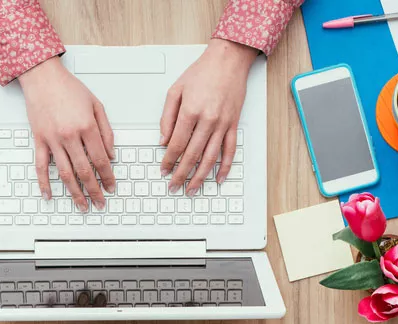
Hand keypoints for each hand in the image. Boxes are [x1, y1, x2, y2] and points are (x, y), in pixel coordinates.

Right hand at [18, 57, 115, 211]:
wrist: (43, 77)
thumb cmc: (69, 88)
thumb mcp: (96, 105)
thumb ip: (106, 131)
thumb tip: (111, 154)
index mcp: (87, 127)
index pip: (101, 160)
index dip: (108, 177)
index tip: (111, 187)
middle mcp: (70, 136)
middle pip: (85, 171)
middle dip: (94, 190)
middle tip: (100, 203)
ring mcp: (53, 140)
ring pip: (65, 173)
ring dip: (75, 192)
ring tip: (82, 205)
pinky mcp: (39, 140)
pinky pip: (40, 166)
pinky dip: (44, 183)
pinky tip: (49, 195)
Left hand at [159, 39, 256, 194]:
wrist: (228, 60)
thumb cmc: (202, 72)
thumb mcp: (175, 90)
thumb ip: (167, 117)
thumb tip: (163, 140)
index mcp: (190, 111)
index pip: (176, 144)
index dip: (168, 160)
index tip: (163, 170)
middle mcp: (208, 120)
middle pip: (192, 155)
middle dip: (181, 174)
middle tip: (174, 187)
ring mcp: (223, 124)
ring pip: (210, 157)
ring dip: (201, 177)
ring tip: (193, 189)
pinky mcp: (233, 124)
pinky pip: (230, 150)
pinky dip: (225, 167)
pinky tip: (220, 178)